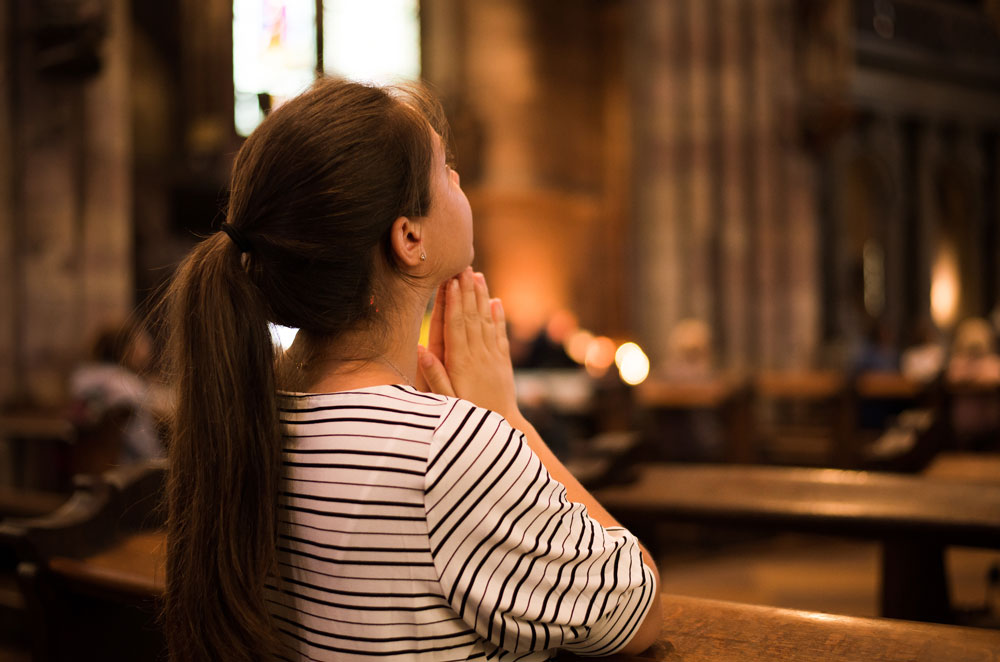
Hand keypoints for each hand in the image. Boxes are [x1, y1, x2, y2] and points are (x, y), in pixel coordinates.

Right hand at [418, 268, 519, 419]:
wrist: (503, 428)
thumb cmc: (468, 415)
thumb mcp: (447, 400)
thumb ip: (434, 375)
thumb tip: (420, 348)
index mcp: (462, 363)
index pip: (456, 326)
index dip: (452, 303)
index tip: (450, 282)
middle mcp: (479, 355)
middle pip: (471, 317)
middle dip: (467, 291)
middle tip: (463, 267)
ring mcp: (493, 357)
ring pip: (486, 321)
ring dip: (482, 297)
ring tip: (478, 275)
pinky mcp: (503, 362)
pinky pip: (500, 334)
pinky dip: (498, 317)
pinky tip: (496, 301)